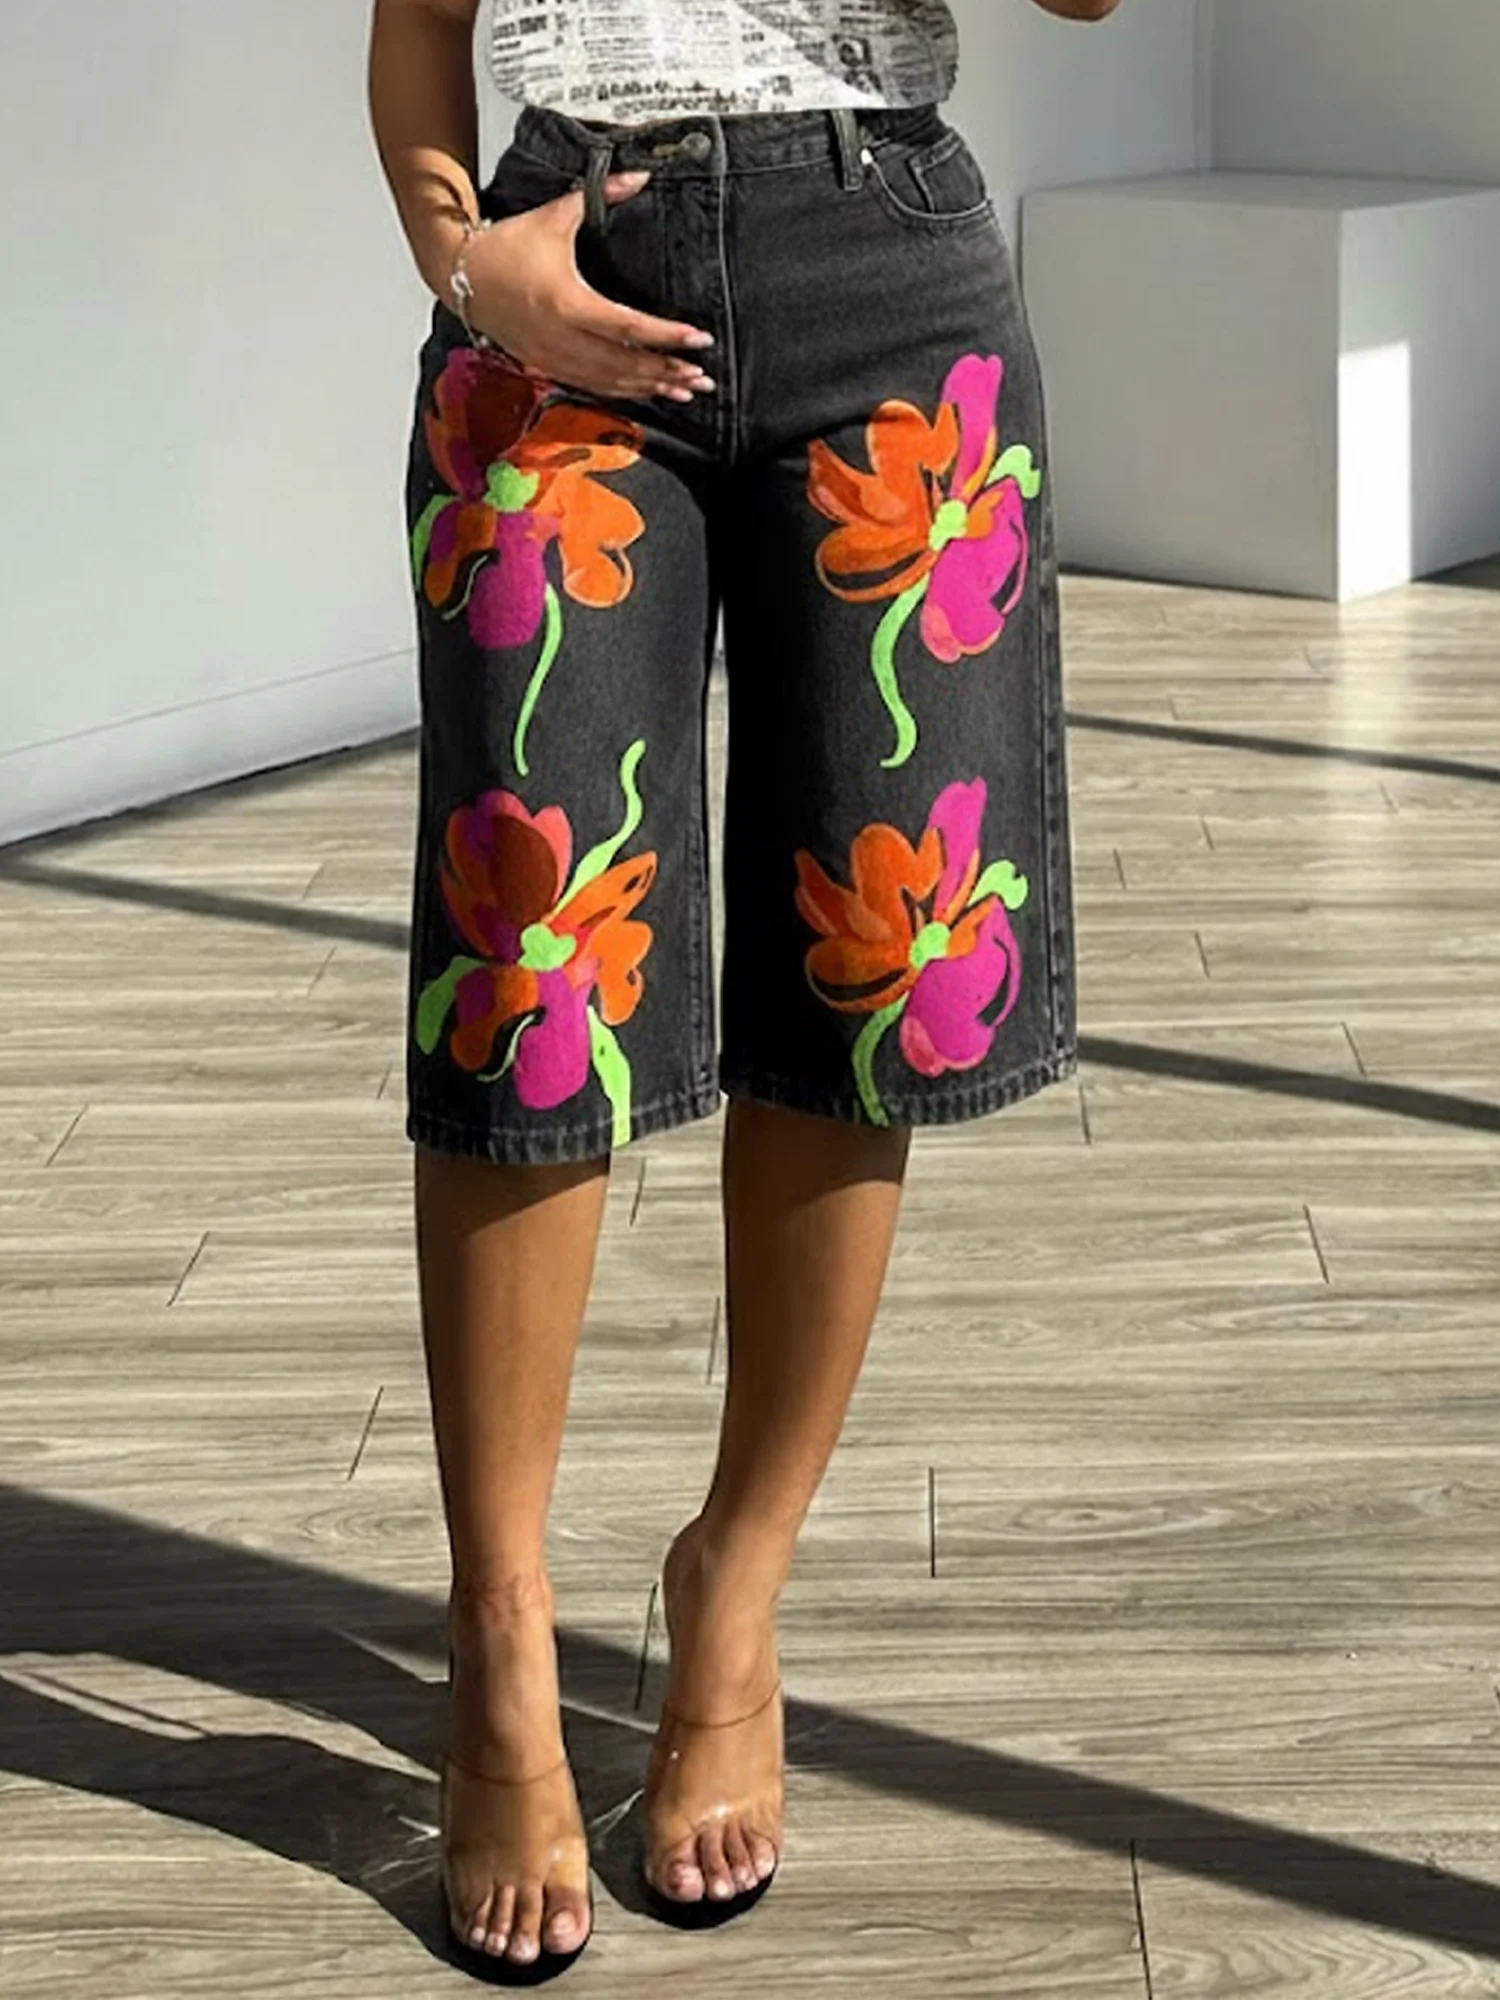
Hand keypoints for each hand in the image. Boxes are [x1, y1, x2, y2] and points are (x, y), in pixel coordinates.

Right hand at [457, 169, 715, 402]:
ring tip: (685, 389)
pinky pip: (592, 386)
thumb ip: (600, 195)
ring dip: (650, 388)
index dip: (666, 336)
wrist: (461, 275)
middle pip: (623, 365)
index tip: (698, 340)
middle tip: (701, 376)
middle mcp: (559, 337)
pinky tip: (649, 392)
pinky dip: (624, 392)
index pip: (627, 326)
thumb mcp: (554, 216)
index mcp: (565, 301)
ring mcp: (552, 356)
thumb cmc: (505, 246)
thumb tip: (638, 176)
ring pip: (610, 383)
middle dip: (666, 371)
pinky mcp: (546, 365)